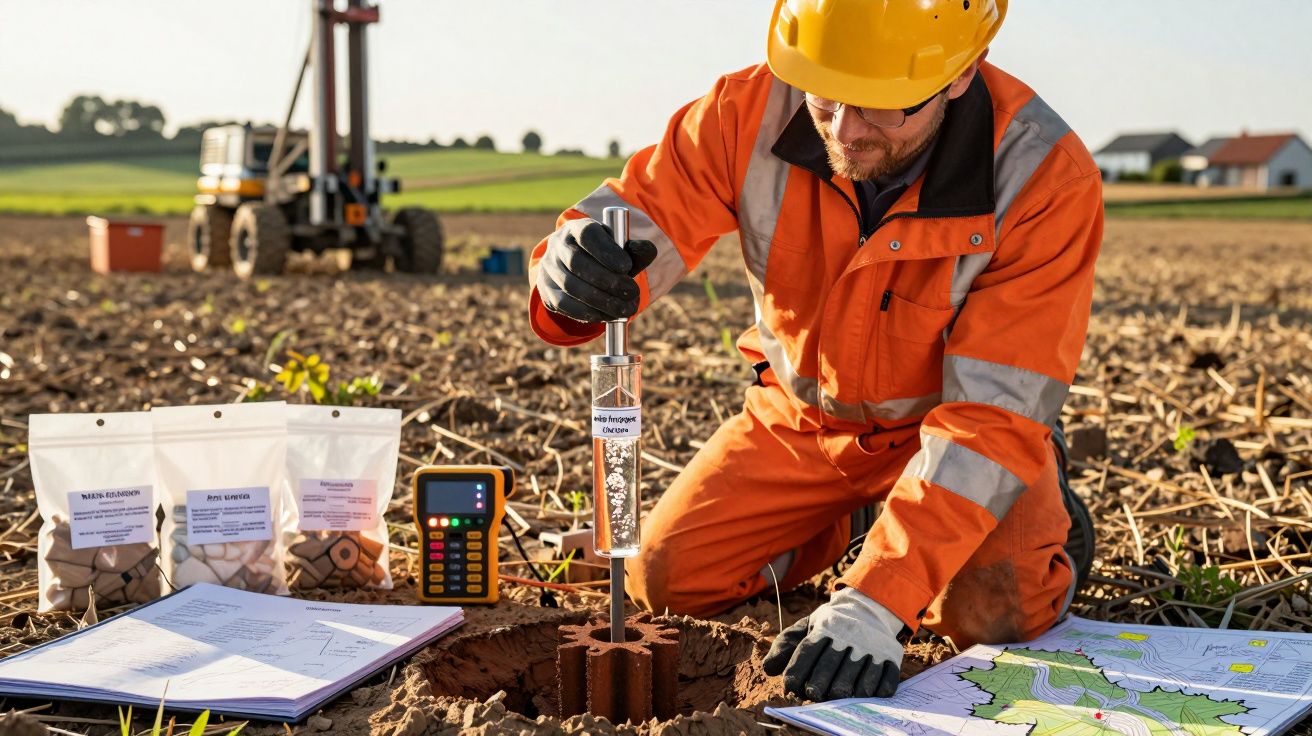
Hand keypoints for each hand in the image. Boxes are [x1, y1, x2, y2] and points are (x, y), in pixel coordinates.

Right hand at [536, 218, 658, 322]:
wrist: (577, 269)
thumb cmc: (604, 257)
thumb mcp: (620, 250)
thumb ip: (635, 251)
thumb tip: (649, 250)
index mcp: (576, 228)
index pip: (587, 234)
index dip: (606, 251)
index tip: (627, 267)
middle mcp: (558, 245)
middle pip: (577, 262)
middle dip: (608, 281)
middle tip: (632, 292)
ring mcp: (549, 269)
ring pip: (571, 286)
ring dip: (601, 301)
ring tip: (626, 309)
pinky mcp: (547, 291)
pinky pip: (565, 305)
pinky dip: (588, 313)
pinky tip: (608, 317)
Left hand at [761, 587, 905, 700]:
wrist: (869, 606)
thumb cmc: (831, 624)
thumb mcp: (806, 626)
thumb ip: (785, 645)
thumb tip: (768, 669)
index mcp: (825, 627)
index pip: (807, 652)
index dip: (797, 672)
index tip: (791, 687)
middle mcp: (849, 635)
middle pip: (830, 669)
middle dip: (818, 688)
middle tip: (814, 695)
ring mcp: (872, 646)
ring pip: (857, 680)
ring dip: (844, 694)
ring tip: (837, 695)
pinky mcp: (891, 656)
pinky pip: (885, 681)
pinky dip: (874, 692)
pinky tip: (864, 693)